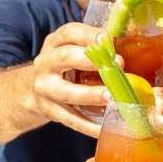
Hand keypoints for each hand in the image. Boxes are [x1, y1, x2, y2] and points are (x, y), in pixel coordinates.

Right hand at [25, 21, 110, 137]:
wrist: (32, 91)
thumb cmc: (64, 68)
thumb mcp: (72, 50)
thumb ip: (95, 48)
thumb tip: (131, 49)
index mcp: (54, 43)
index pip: (69, 32)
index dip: (88, 34)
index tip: (107, 39)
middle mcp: (45, 63)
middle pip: (64, 58)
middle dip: (90, 60)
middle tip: (117, 65)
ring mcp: (44, 88)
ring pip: (65, 92)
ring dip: (89, 94)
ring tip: (110, 97)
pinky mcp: (48, 110)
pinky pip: (69, 118)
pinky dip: (88, 125)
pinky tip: (105, 128)